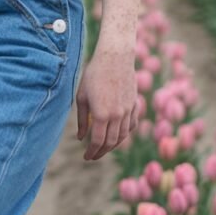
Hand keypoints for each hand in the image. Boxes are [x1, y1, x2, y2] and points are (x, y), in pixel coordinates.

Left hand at [76, 42, 138, 159]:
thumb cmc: (94, 75)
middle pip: (111, 142)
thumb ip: (82, 120)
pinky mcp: (134, 104)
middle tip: (93, 156)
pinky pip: (132, 125)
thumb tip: (81, 137)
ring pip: (123, 136)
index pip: (97, 142)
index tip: (86, 157)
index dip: (91, 152)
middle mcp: (117, 115)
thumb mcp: (82, 97)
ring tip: (104, 148)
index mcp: (102, 114)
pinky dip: (125, 133)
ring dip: (113, 145)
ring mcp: (128, 110)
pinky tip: (118, 135)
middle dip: (101, 152)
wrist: (115, 57)